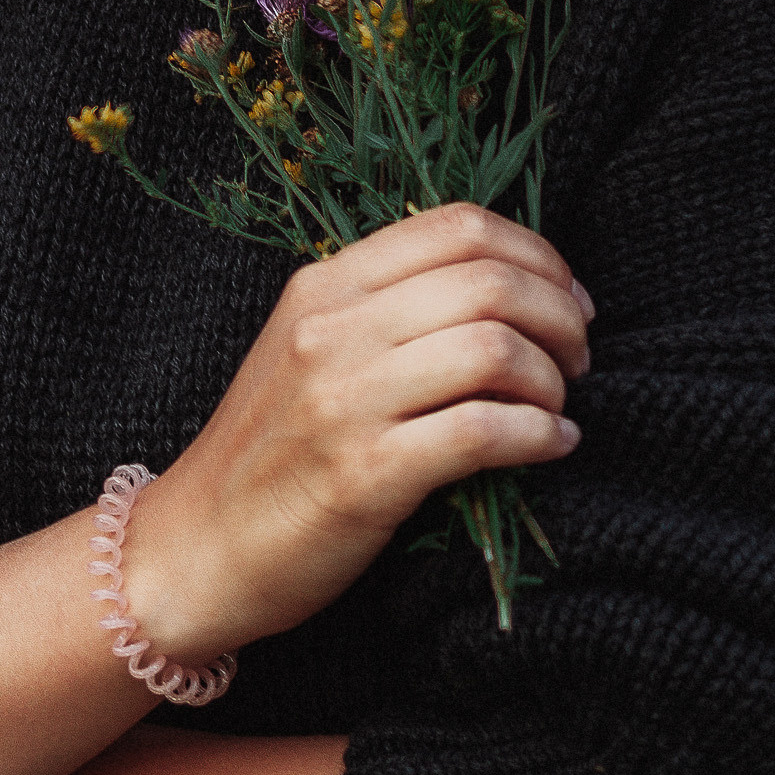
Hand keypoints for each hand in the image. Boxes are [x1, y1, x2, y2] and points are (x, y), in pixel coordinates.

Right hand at [123, 204, 591, 660]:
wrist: (197, 549)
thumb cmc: (270, 452)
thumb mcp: (310, 349)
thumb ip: (387, 309)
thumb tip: (506, 288)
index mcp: (325, 286)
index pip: (457, 226)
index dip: (536, 253)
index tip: (567, 296)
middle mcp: (332, 330)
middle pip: (489, 281)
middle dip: (560, 315)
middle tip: (577, 356)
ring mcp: (344, 401)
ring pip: (493, 348)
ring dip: (551, 379)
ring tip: (558, 407)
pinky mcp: (364, 476)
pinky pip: (482, 433)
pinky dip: (538, 436)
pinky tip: (552, 446)